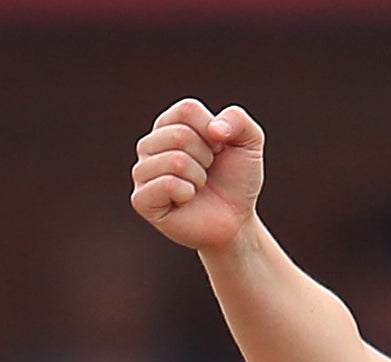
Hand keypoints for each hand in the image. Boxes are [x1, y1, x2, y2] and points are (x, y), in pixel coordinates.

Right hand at [130, 99, 264, 252]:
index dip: (214, 133)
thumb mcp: (249, 143)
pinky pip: (168, 184)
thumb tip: (214, 129)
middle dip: (207, 157)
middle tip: (208, 172)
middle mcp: (149, 145)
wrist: (236, 220)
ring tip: (198, 186)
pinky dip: (188, 193)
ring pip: (176, 160)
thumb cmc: (236, 180)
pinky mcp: (141, 199)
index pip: (188, 110)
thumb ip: (238, 119)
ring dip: (199, 177)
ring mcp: (142, 172)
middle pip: (180, 135)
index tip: (218, 150)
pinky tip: (186, 200)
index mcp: (169, 124)